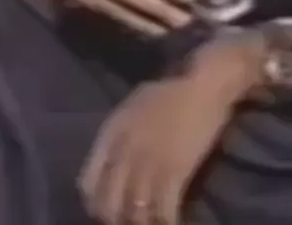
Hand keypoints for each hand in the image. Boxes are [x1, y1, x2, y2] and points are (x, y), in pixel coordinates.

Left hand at [79, 35, 261, 224]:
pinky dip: (166, 222)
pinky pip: (163, 210)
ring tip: (150, 223)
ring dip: (141, 223)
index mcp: (112, 131)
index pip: (88, 181)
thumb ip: (121, 134)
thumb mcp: (134, 106)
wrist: (203, 81)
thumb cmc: (171, 90)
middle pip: (108, 202)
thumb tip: (115, 161)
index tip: (106, 209)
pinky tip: (170, 222)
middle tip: (130, 220)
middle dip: (116, 218)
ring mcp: (149, 161)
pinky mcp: (175, 170)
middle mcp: (125, 149)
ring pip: (134, 212)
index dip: (95, 202)